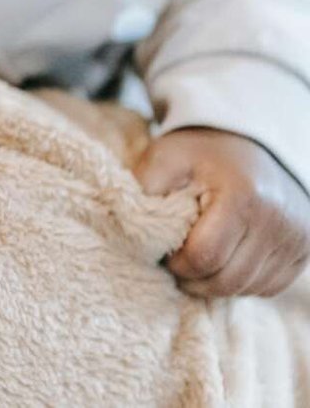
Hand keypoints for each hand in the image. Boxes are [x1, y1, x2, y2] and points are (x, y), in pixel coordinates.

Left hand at [136, 128, 309, 297]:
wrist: (249, 140)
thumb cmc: (200, 151)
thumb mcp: (165, 157)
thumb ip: (145, 189)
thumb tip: (136, 231)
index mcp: (242, 197)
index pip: (204, 257)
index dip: (176, 264)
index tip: (164, 253)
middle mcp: (277, 220)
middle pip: (228, 280)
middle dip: (194, 280)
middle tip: (176, 263)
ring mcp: (296, 236)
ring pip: (249, 288)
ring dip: (217, 285)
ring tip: (198, 262)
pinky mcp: (304, 248)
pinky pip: (270, 286)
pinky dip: (243, 283)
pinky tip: (225, 262)